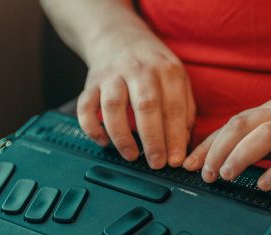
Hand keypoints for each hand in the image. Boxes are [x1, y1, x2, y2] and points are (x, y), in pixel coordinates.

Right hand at [77, 29, 195, 168]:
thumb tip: (184, 142)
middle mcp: (139, 70)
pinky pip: (85, 106)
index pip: (173, 107)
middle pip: (146, 106)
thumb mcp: (176, 76)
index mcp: (166, 70)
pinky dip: (92, 127)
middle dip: (153, 139)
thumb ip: (184, 107)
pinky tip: (103, 141)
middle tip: (156, 163)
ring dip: (122, 135)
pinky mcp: (91, 83)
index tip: (176, 160)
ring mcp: (112, 75)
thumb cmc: (151, 64)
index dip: (175, 137)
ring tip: (131, 155)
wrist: (118, 36)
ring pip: (113, 106)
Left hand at [183, 99, 270, 189]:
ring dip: (241, 155)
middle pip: (242, 124)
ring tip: (227, 175)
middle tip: (205, 174)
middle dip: (217, 149)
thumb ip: (255, 144)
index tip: (188, 165)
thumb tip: (218, 160)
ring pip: (266, 134)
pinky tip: (265, 184)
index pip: (230, 124)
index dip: (206, 145)